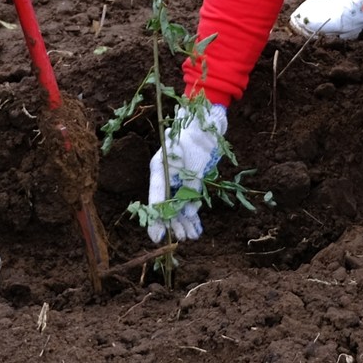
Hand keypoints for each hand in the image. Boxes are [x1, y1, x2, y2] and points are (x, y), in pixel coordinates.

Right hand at [146, 104, 226, 243]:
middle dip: (175, 223)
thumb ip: (191, 188)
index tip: (157, 236)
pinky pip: (188, 200)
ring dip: (185, 221)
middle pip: (167, 205)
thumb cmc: (196, 139)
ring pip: (178, 205)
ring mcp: (177, 178)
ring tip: (191, 236)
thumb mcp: (194, 164)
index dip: (157, 219)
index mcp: (160, 169)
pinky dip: (193, 212)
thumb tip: (189, 211)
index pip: (156, 198)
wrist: (206, 125)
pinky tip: (196, 227)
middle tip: (182, 238)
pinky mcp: (189, 180)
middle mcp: (166, 175)